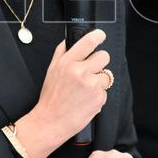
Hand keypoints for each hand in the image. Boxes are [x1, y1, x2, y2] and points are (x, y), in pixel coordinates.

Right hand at [16, 29, 110, 157]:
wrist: (51, 121)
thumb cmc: (51, 98)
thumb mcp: (51, 70)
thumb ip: (62, 53)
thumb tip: (70, 40)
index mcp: (67, 62)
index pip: (88, 42)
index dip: (98, 36)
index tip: (101, 35)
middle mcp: (80, 71)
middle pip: (104, 56)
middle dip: (100, 62)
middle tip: (91, 70)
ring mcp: (91, 85)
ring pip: (107, 75)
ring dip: (100, 81)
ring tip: (85, 89)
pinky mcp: (99, 98)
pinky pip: (105, 91)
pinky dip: (98, 95)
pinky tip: (86, 100)